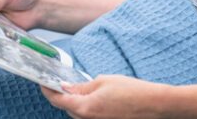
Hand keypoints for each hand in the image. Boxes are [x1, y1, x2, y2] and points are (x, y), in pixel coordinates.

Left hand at [41, 75, 167, 118]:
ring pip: (77, 114)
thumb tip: (67, 87)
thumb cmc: (132, 92)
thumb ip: (82, 87)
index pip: (58, 100)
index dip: (48, 90)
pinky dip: (85, 108)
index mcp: (85, 108)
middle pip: (66, 108)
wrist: (154, 106)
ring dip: (74, 103)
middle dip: (61, 96)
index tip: (43, 82)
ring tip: (77, 89)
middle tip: (59, 82)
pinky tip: (92, 98)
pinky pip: (88, 117)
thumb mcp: (103, 82)